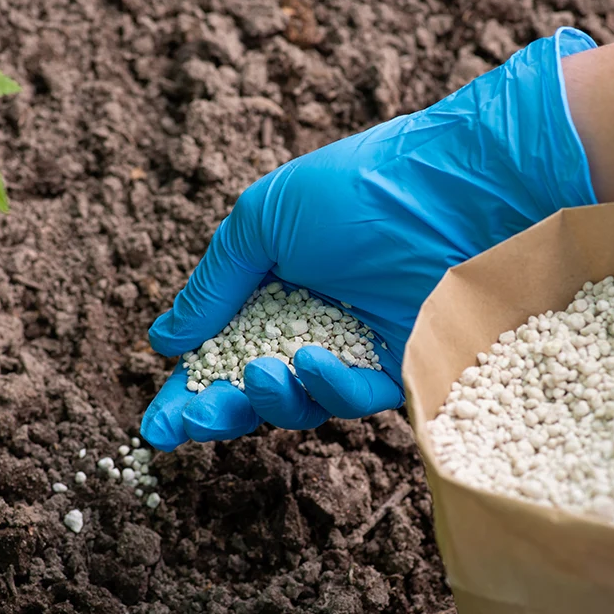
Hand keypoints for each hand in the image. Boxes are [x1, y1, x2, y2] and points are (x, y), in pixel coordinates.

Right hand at [141, 28, 598, 450]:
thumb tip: (166, 340)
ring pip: (301, 404)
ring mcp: (359, 345)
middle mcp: (314, 319)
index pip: (221, 346)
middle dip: (218, 411)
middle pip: (255, 387)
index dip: (189, 388)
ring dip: (270, 399)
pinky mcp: (403, 365)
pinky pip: (356, 399)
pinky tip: (313, 362)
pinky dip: (329, 388)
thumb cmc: (358, 189)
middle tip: (188, 422)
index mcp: (275, 282)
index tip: (156, 423)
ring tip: (260, 374)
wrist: (456, 189)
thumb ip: (215, 283)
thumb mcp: (264, 220)